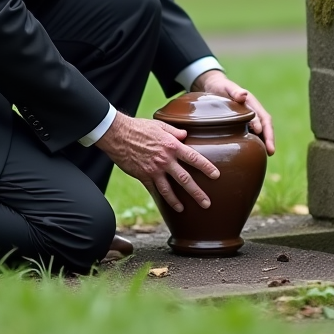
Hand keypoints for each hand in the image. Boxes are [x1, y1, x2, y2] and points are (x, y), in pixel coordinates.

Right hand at [94, 112, 219, 212]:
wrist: (118, 134)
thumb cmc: (139, 127)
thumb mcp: (160, 125)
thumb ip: (174, 131)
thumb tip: (185, 135)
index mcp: (172, 146)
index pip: (194, 158)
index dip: (206, 167)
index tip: (216, 176)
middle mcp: (165, 160)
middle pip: (185, 179)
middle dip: (197, 193)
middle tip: (207, 203)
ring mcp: (154, 170)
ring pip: (169, 190)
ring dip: (177, 201)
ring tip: (183, 209)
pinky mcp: (143, 176)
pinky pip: (153, 190)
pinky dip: (159, 198)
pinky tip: (164, 204)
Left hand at [192, 70, 275, 155]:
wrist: (214, 88)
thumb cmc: (220, 87)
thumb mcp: (226, 88)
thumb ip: (235, 91)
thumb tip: (244, 95)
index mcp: (253, 104)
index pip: (263, 117)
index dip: (264, 126)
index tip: (260, 133)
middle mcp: (255, 112)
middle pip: (266, 127)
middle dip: (269, 139)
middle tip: (271, 152)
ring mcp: (250, 119)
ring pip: (261, 132)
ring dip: (265, 143)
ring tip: (266, 155)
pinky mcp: (244, 125)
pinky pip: (253, 135)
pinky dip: (256, 143)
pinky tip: (254, 153)